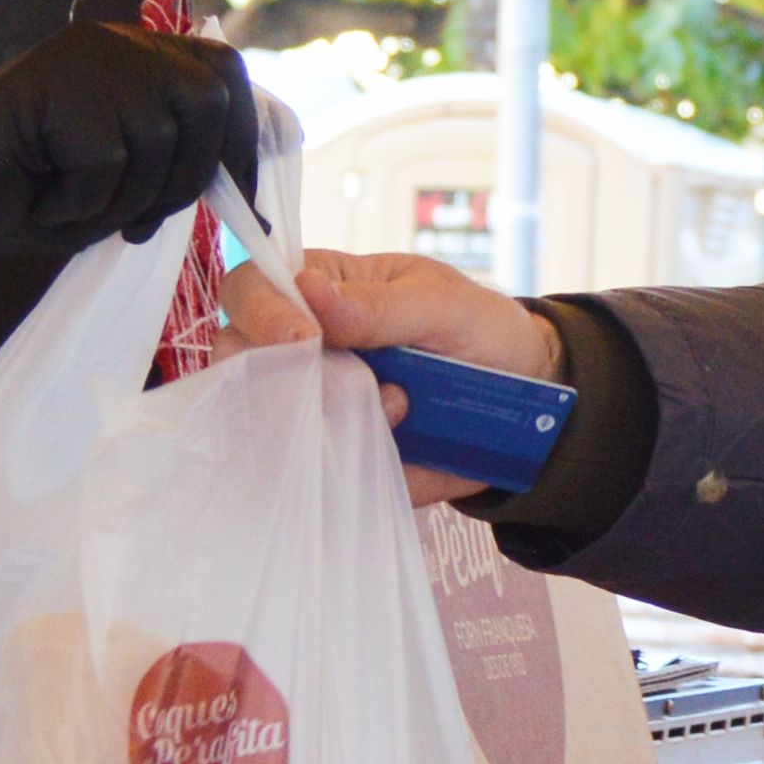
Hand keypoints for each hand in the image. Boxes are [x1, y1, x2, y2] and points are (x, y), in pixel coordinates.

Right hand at [0, 23, 259, 272]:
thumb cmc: (27, 198)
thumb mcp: (124, 184)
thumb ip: (177, 165)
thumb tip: (247, 191)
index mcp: (141, 57)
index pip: (226, 76)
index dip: (243, 143)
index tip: (242, 205)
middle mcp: (119, 42)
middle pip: (207, 103)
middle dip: (182, 182)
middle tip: (130, 222)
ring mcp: (84, 55)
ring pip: (157, 138)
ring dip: (120, 200)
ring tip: (70, 202)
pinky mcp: (51, 80)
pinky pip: (103, 158)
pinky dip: (78, 201)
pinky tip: (42, 196)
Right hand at [264, 247, 567, 505]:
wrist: (526, 400)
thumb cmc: (481, 331)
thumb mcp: (445, 304)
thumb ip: (378, 304)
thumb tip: (310, 292)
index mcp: (319, 290)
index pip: (250, 289)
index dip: (261, 312)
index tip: (302, 338)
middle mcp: (299, 350)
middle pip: (237, 363)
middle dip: (283, 380)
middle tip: (354, 388)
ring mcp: (311, 409)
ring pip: (264, 428)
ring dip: (325, 425)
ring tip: (401, 411)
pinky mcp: (333, 459)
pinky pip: (315, 474)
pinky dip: (350, 468)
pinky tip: (399, 450)